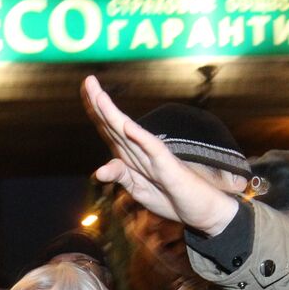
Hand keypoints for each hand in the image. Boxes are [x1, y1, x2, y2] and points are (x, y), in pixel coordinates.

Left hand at [81, 75, 240, 237]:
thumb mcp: (138, 189)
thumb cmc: (171, 196)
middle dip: (99, 104)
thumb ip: (120, 176)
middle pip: (116, 125)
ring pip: (130, 134)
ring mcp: (155, 157)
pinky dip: (140, 138)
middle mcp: (141, 150)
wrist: (203, 210)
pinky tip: (127, 127)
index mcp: (131, 155)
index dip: (96, 110)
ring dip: (114, 116)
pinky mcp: (169, 167)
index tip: (85, 86)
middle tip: (88, 80)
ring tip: (99, 97)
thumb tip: (98, 171)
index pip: (110, 129)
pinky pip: (153, 151)